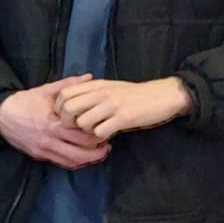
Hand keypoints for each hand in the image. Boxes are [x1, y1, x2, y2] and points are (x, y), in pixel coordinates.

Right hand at [0, 78, 110, 168]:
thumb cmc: (24, 101)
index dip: (98, 135)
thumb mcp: (46, 90)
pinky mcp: (38, 156)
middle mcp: (49, 139)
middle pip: (81, 153)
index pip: (82, 135)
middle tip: (107, 145)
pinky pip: (61, 164)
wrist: (0, 115)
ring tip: (98, 153)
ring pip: (72, 162)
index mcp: (53, 122)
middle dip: (97, 152)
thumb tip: (90, 77)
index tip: (105, 129)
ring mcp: (43, 150)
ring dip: (88, 160)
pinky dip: (75, 163)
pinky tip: (82, 157)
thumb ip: (69, 85)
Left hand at [54, 76, 191, 140]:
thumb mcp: (110, 87)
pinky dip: (100, 138)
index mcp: (96, 84)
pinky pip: (100, 132)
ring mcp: (112, 105)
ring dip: (85, 132)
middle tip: (78, 129)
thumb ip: (91, 93)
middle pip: (68, 108)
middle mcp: (101, 92)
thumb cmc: (134, 94)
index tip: (69, 117)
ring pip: (82, 122)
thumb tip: (71, 104)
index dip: (60, 109)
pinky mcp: (124, 117)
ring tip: (95, 132)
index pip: (63, 94)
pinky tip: (107, 136)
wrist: (163, 95)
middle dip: (68, 123)